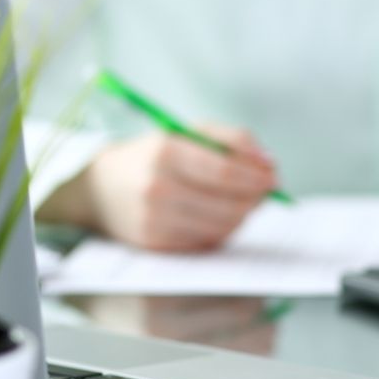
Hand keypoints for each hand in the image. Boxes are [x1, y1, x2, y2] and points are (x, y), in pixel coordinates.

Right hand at [38, 125, 277, 250]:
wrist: (103, 188)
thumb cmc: (156, 154)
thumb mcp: (188, 132)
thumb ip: (232, 139)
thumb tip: (269, 162)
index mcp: (165, 154)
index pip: (224, 172)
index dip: (256, 177)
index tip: (275, 176)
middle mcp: (157, 190)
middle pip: (227, 205)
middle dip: (256, 199)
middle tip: (268, 189)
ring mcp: (155, 222)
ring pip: (222, 227)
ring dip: (243, 215)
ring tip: (245, 199)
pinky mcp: (157, 246)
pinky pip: (207, 242)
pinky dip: (223, 229)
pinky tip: (221, 213)